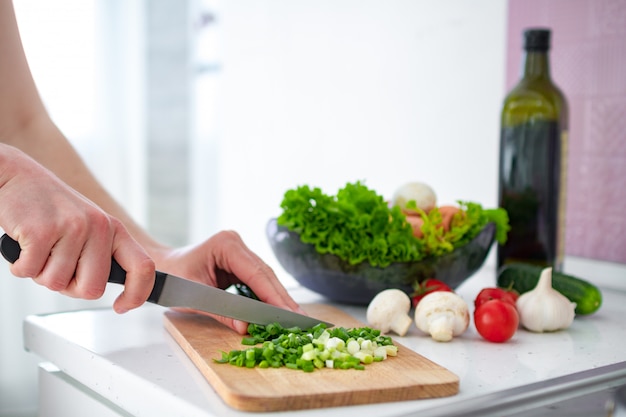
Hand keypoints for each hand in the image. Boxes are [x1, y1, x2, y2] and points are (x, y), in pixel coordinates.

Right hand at [0, 145, 154, 312]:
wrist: (15, 177)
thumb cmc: (49, 208)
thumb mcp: (87, 226)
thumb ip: (99, 254)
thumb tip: (101, 289)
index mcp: (113, 228)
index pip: (143, 267)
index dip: (137, 294)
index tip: (121, 306)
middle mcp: (98, 227)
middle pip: (92, 289)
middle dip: (70, 287)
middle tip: (56, 265)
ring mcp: (71, 228)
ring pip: (57, 284)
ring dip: (40, 274)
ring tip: (38, 247)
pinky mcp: (41, 231)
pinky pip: (29, 272)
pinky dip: (19, 266)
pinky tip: (23, 244)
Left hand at [151, 230, 304, 333]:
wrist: (160, 268)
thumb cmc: (172, 278)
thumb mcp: (195, 297)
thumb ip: (222, 312)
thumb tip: (246, 328)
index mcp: (225, 244)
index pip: (256, 273)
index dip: (274, 295)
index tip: (289, 313)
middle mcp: (236, 243)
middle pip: (265, 274)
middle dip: (281, 298)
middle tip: (299, 319)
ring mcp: (240, 251)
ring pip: (265, 277)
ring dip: (277, 298)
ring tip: (293, 318)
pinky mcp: (240, 261)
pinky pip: (258, 280)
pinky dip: (267, 296)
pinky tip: (278, 310)